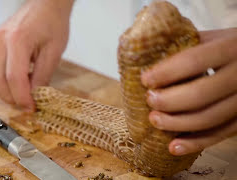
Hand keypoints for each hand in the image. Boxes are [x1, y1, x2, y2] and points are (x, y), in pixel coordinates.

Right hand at [0, 0, 73, 110]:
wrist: (45, 6)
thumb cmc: (52, 23)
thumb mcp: (54, 52)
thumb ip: (42, 76)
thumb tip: (34, 97)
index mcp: (17, 40)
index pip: (14, 78)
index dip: (22, 98)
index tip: (31, 108)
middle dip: (11, 98)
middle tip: (27, 104)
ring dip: (7, 91)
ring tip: (25, 91)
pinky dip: (5, 80)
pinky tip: (20, 79)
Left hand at [141, 28, 236, 155]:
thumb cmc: (230, 49)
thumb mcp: (214, 38)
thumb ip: (186, 43)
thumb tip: (146, 52)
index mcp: (231, 48)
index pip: (193, 61)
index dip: (166, 73)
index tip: (146, 80)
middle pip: (199, 94)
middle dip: (168, 100)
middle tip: (150, 100)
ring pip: (209, 118)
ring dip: (176, 123)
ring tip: (155, 120)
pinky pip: (219, 135)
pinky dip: (195, 143)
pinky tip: (173, 146)